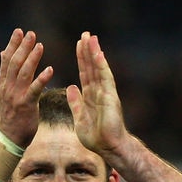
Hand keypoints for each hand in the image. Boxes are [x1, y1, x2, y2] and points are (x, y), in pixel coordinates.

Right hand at [0, 29, 53, 146]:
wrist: (7, 138)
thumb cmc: (9, 115)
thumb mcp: (3, 93)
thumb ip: (5, 73)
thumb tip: (3, 53)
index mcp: (3, 84)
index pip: (6, 60)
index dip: (13, 45)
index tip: (19, 31)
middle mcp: (7, 88)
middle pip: (14, 63)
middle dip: (22, 47)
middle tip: (31, 33)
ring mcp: (16, 96)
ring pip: (23, 73)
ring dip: (32, 58)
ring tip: (40, 46)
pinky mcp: (26, 105)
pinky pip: (34, 90)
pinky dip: (42, 78)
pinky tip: (50, 69)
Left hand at [66, 32, 126, 156]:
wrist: (109, 147)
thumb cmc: (96, 137)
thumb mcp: (79, 117)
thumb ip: (75, 103)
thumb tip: (70, 87)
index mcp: (90, 96)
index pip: (85, 73)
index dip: (82, 59)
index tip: (78, 45)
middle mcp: (99, 91)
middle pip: (92, 67)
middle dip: (88, 51)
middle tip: (85, 34)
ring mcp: (106, 93)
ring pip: (99, 68)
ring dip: (94, 53)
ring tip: (90, 37)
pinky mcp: (110, 96)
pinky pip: (105, 78)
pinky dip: (101, 65)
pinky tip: (98, 53)